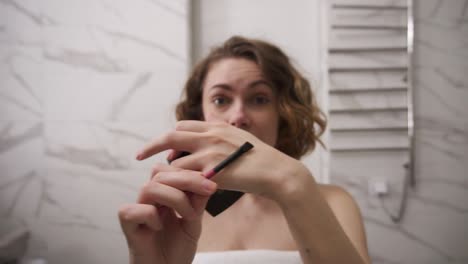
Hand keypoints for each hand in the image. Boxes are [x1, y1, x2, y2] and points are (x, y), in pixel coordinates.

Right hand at [118, 163, 216, 263]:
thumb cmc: (176, 249)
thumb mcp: (194, 223)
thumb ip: (198, 203)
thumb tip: (207, 181)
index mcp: (163, 194)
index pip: (170, 170)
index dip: (190, 173)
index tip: (212, 184)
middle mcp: (148, 199)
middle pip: (160, 173)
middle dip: (187, 180)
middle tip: (208, 190)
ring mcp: (137, 210)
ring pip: (149, 188)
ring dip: (175, 198)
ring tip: (188, 215)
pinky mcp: (128, 225)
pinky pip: (133, 210)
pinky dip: (150, 215)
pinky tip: (159, 227)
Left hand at [136, 121, 307, 200]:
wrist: (277, 172)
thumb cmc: (262, 159)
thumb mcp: (240, 139)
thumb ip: (222, 136)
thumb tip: (210, 135)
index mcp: (218, 126)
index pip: (184, 125)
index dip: (170, 136)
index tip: (161, 146)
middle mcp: (212, 135)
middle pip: (172, 135)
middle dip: (152, 145)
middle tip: (139, 156)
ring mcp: (211, 152)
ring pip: (175, 159)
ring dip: (168, 171)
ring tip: (166, 183)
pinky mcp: (213, 171)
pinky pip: (186, 176)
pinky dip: (179, 183)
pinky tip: (179, 190)